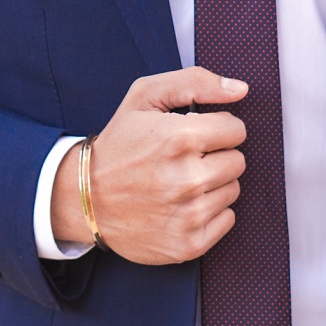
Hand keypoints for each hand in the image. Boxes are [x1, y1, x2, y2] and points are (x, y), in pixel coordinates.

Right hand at [51, 66, 249, 264]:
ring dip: (211, 184)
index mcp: (178, 138)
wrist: (85, 196)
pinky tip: (181, 204)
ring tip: (178, 181)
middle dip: (214, 156)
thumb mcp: (144, 97)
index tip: (191, 134)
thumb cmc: (119, 144)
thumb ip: (195, 82)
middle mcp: (187, 179)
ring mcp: (189, 215)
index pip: (236, 129)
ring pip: (233, 190)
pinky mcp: (190, 244)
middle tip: (182, 159)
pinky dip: (209, 211)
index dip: (214, 128)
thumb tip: (241, 89)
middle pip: (237, 161)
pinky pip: (227, 219)